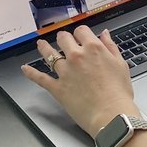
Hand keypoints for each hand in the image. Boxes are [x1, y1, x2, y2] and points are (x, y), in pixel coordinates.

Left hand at [21, 26, 137, 138]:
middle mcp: (76, 56)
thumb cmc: (119, 93)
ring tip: (40, 45)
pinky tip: (25, 69)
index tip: (81, 36)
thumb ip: (111, 47)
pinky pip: (40, 78)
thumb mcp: (121, 65)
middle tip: (63, 40)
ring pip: (49, 54)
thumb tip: (104, 34)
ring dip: (44, 48)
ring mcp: (65, 72)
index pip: (81, 31)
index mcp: (93, 48)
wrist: (111, 115)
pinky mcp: (57, 88)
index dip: (81, 33)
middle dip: (63, 38)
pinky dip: (31, 73)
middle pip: (63, 38)